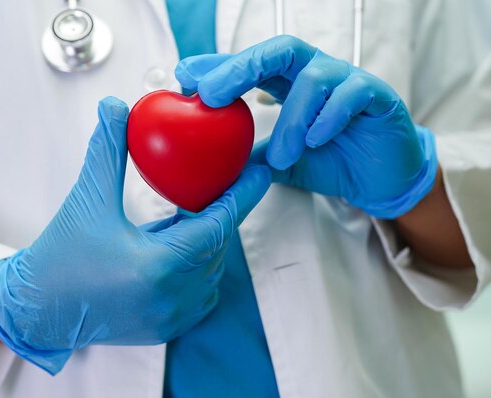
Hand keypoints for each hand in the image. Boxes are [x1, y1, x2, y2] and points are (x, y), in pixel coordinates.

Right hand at [0, 97, 270, 374]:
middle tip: (215, 184)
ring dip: (206, 241)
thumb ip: (107, 150)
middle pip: (217, 245)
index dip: (244, 193)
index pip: (219, 223)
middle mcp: (172, 298)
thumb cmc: (59, 254)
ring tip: (188, 215)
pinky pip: (199, 292)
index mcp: (159, 266)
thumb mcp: (86, 198)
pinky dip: (196, 267)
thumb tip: (115, 106)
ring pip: (211, 269)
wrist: (36, 308)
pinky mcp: (165, 330)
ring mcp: (171, 319)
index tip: (263, 169)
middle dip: (220, 214)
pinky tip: (176, 249)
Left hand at [175, 35, 437, 218]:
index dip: (218, 66)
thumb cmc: (331, 162)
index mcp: (290, 84)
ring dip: (291, 118)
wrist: (380, 181)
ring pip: (314, 78)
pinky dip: (328, 117)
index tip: (182, 77)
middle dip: (240, 67)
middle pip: (278, 51)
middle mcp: (317, 74)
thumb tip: (210, 166)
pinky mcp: (377, 96)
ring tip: (281, 154)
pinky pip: (352, 94)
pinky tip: (315, 140)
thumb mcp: (282, 163)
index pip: (252, 65)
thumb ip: (250, 158)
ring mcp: (348, 81)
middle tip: (210, 93)